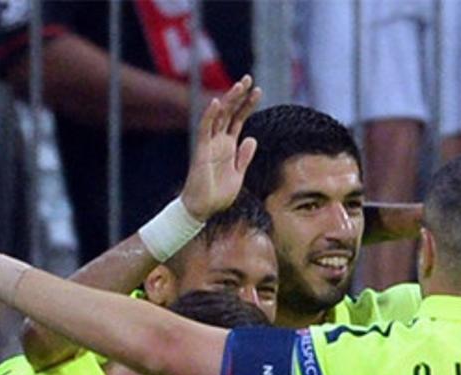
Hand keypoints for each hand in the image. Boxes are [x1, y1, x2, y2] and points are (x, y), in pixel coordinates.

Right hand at [180, 76, 261, 220]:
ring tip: (239, 85)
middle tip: (249, 78)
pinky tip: (217, 103)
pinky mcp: (201, 151)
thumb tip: (252, 139)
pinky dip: (210, 115)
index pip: (239, 119)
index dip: (248, 105)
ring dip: (229, 100)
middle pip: (230, 112)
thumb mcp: (238, 174)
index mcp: (228, 146)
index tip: (258, 90)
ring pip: (219, 116)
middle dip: (239, 95)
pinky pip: (205, 129)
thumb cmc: (218, 194)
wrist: (203, 209)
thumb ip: (244, 157)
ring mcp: (209, 144)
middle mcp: (218, 141)